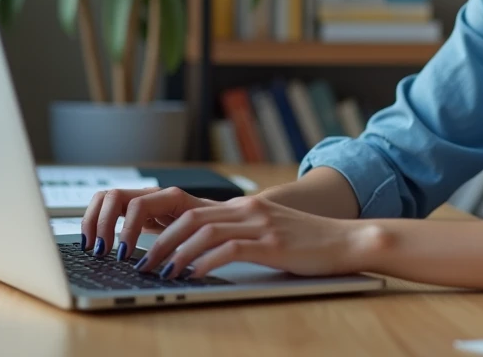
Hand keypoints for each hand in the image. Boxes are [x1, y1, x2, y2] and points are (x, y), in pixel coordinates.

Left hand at [79, 186, 372, 280]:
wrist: (346, 240)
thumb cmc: (307, 242)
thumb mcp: (267, 231)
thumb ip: (238, 233)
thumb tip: (202, 249)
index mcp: (241, 207)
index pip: (188, 206)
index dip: (158, 220)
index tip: (136, 240)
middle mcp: (245, 209)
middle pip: (187, 216)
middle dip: (157, 240)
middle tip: (139, 262)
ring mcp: (258, 223)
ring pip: (202, 230)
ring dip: (175, 253)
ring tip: (159, 273)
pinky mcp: (270, 242)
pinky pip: (229, 249)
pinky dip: (205, 263)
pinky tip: (194, 276)